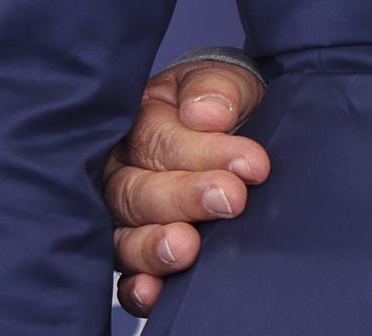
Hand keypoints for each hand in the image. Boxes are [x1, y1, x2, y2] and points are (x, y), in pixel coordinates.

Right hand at [101, 59, 270, 316]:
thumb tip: (207, 114)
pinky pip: (125, 275)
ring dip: (153, 245)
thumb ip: (216, 90)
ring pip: (122, 237)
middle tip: (231, 200)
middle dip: (183, 198)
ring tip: (187, 248)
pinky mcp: (137, 251)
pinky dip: (136, 287)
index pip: (156, 142)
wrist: (230, 122)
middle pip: (134, 192)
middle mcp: (119, 172)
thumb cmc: (220, 101)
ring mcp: (124, 217)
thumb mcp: (223, 80)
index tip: (252, 164)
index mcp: (137, 123)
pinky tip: (152, 291)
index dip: (203, 153)